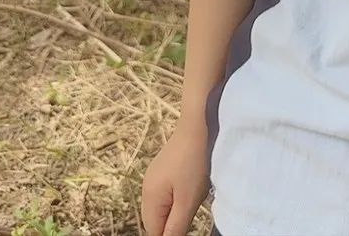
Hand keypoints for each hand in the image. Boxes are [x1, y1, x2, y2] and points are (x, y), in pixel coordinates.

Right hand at [141, 117, 210, 235]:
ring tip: (193, 196)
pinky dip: (179, 197)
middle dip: (172, 223)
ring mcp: (156, 175)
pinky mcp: (166, 168)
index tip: (185, 222)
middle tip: (190, 210)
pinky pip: (168, 192)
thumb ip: (175, 227)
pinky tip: (193, 185)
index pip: (153, 231)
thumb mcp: (187, 201)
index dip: (169, 234)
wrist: (200, 123)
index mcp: (149, 197)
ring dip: (177, 210)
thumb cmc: (195, 162)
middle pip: (156, 220)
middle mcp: (147, 187)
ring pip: (163, 206)